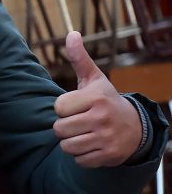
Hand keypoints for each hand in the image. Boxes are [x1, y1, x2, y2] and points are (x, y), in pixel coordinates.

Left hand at [54, 32, 142, 167]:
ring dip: (71, 142)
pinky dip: (82, 155)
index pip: (58, 108)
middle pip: (59, 129)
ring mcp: (106, 138)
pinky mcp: (109, 156)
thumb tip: (72, 33)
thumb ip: (80, 58)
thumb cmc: (105, 101)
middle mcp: (102, 118)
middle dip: (65, 127)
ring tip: (84, 133)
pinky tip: (92, 145)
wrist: (136, 127)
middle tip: (79, 122)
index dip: (63, 108)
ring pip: (66, 146)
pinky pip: (79, 160)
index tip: (75, 106)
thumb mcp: (94, 79)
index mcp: (95, 98)